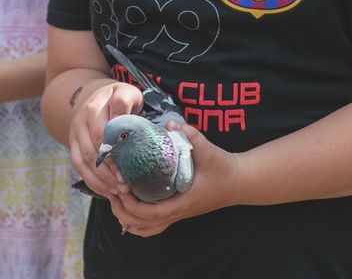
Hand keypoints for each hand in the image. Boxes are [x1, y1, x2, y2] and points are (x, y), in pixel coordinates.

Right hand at [68, 81, 143, 198]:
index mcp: (93, 108)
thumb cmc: (119, 99)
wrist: (99, 98)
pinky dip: (93, 182)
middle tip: (126, 186)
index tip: (129, 169)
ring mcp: (74, 134)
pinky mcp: (73, 145)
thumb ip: (124, 102)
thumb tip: (118, 121)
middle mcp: (80, 121)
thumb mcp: (126, 93)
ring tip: (119, 192)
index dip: (114, 154)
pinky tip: (107, 192)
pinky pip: (79, 167)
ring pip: (83, 163)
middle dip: (109, 172)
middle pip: (91, 152)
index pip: (101, 135)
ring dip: (101, 181)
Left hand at [109, 122, 238, 237]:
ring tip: (116, 200)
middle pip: (143, 225)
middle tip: (111, 192)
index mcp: (183, 202)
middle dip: (123, 212)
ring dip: (129, 219)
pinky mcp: (179, 210)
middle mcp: (178, 212)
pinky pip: (155, 224)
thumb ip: (192, 136)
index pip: (151, 214)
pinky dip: (139, 221)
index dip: (131, 206)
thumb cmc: (224, 168)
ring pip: (148, 228)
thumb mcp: (210, 151)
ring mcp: (178, 214)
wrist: (240, 181)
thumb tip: (170, 122)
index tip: (120, 190)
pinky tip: (131, 206)